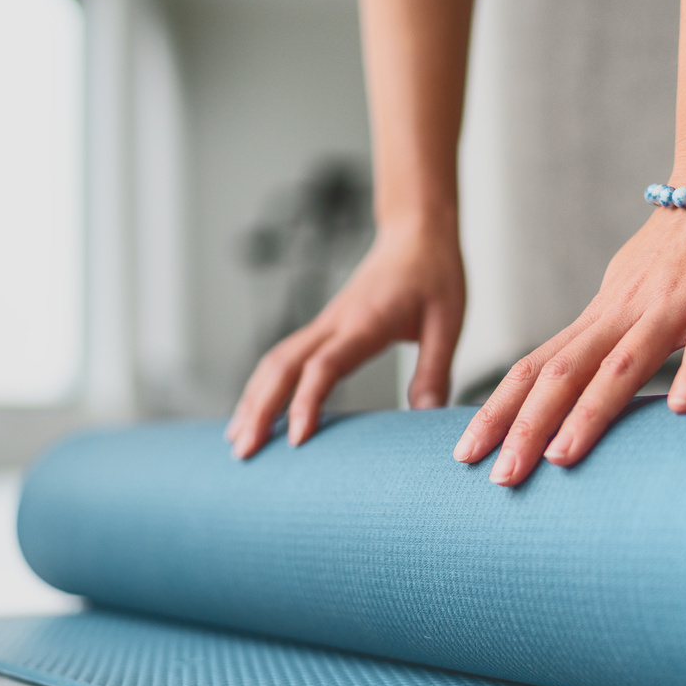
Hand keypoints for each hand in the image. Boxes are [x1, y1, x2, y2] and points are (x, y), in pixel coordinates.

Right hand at [227, 225, 465, 457]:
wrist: (416, 233)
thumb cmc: (434, 274)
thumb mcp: (448, 323)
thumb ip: (434, 371)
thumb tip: (425, 417)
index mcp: (365, 322)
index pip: (325, 365)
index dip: (307, 402)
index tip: (296, 439)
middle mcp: (335, 322)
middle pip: (283, 366)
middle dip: (260, 409)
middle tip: (244, 453)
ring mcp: (324, 323)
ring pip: (275, 361)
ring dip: (253, 400)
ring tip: (237, 441)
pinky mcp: (323, 327)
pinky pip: (284, 357)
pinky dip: (263, 385)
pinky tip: (254, 411)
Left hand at [452, 203, 685, 484]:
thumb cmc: (683, 246)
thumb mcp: (631, 295)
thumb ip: (605, 340)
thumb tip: (571, 387)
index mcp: (600, 314)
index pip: (536, 368)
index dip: (499, 410)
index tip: (465, 455)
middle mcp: (625, 310)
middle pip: (563, 372)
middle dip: (526, 426)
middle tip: (499, 477)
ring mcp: (673, 303)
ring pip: (624, 362)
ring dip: (590, 411)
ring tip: (561, 457)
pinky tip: (682, 407)